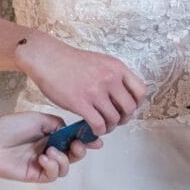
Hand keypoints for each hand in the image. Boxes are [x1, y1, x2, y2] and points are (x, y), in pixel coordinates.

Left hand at [0, 112, 101, 182]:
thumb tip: (72, 132)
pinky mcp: (36, 175)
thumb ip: (59, 125)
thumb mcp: (40, 119)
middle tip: (77, 145)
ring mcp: (43, 164)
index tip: (96, 141)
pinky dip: (52, 166)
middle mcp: (49, 150)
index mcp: (50, 136)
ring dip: (63, 159)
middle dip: (79, 151)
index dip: (86, 141)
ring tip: (50, 151)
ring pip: (65, 167)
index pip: (72, 140)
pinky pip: (53, 175)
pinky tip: (43, 159)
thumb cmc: (12, 126)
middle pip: (73, 155)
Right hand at [14, 34, 146, 135]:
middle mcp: (110, 79)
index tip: (126, 108)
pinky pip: (98, 124)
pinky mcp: (80, 102)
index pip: (141, 91)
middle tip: (114, 120)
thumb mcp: (101, 62)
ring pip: (114, 119)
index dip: (136, 104)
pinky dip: (98, 131)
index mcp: (117, 68)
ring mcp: (96, 91)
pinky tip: (92, 129)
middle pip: (129, 109)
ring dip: (109, 127)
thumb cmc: (72, 62)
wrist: (48, 58)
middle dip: (124, 119)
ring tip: (101, 126)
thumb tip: (123, 97)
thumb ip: (114, 76)